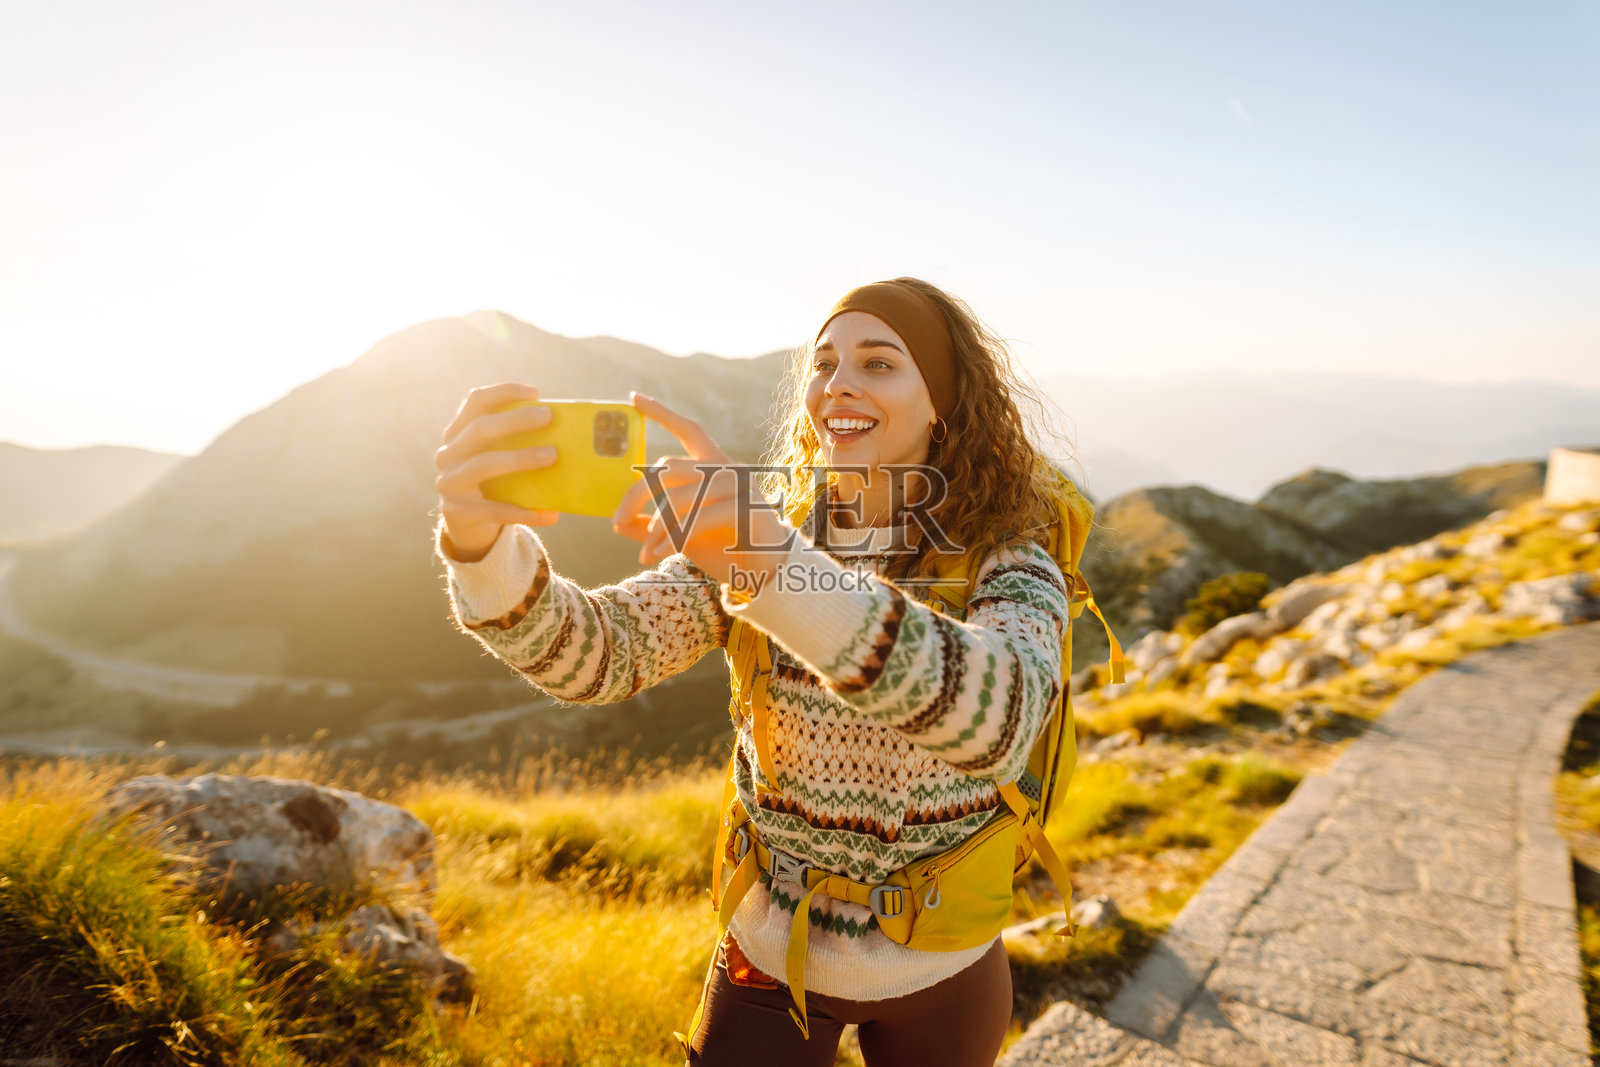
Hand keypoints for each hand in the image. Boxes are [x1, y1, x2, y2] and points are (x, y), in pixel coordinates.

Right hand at [434, 382, 562, 560]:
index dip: (503, 392)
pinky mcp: (456, 512)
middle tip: (549, 417)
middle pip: (480, 429)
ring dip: (520, 458)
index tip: (536, 393)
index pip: (475, 402)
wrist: (466, 526)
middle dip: (515, 420)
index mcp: (457, 434)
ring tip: (553, 456)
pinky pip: (495, 510)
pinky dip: (525, 512)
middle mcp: (448, 454)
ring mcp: (449, 483)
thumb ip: (516, 443)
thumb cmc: (492, 483)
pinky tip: (551, 514)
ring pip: (484, 465)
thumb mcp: (496, 457)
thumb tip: (567, 432)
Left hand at [611, 392, 795, 588]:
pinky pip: (695, 520)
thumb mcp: (684, 534)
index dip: (662, 412)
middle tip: (618, 521)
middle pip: (667, 468)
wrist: (768, 574)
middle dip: (637, 495)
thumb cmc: (727, 549)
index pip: (688, 430)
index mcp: (715, 465)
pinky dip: (671, 540)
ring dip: (656, 528)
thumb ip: (655, 526)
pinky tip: (658, 555)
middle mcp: (728, 468)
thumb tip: (619, 523)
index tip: (633, 398)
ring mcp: (739, 486)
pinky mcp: (745, 509)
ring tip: (646, 552)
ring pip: (678, 498)